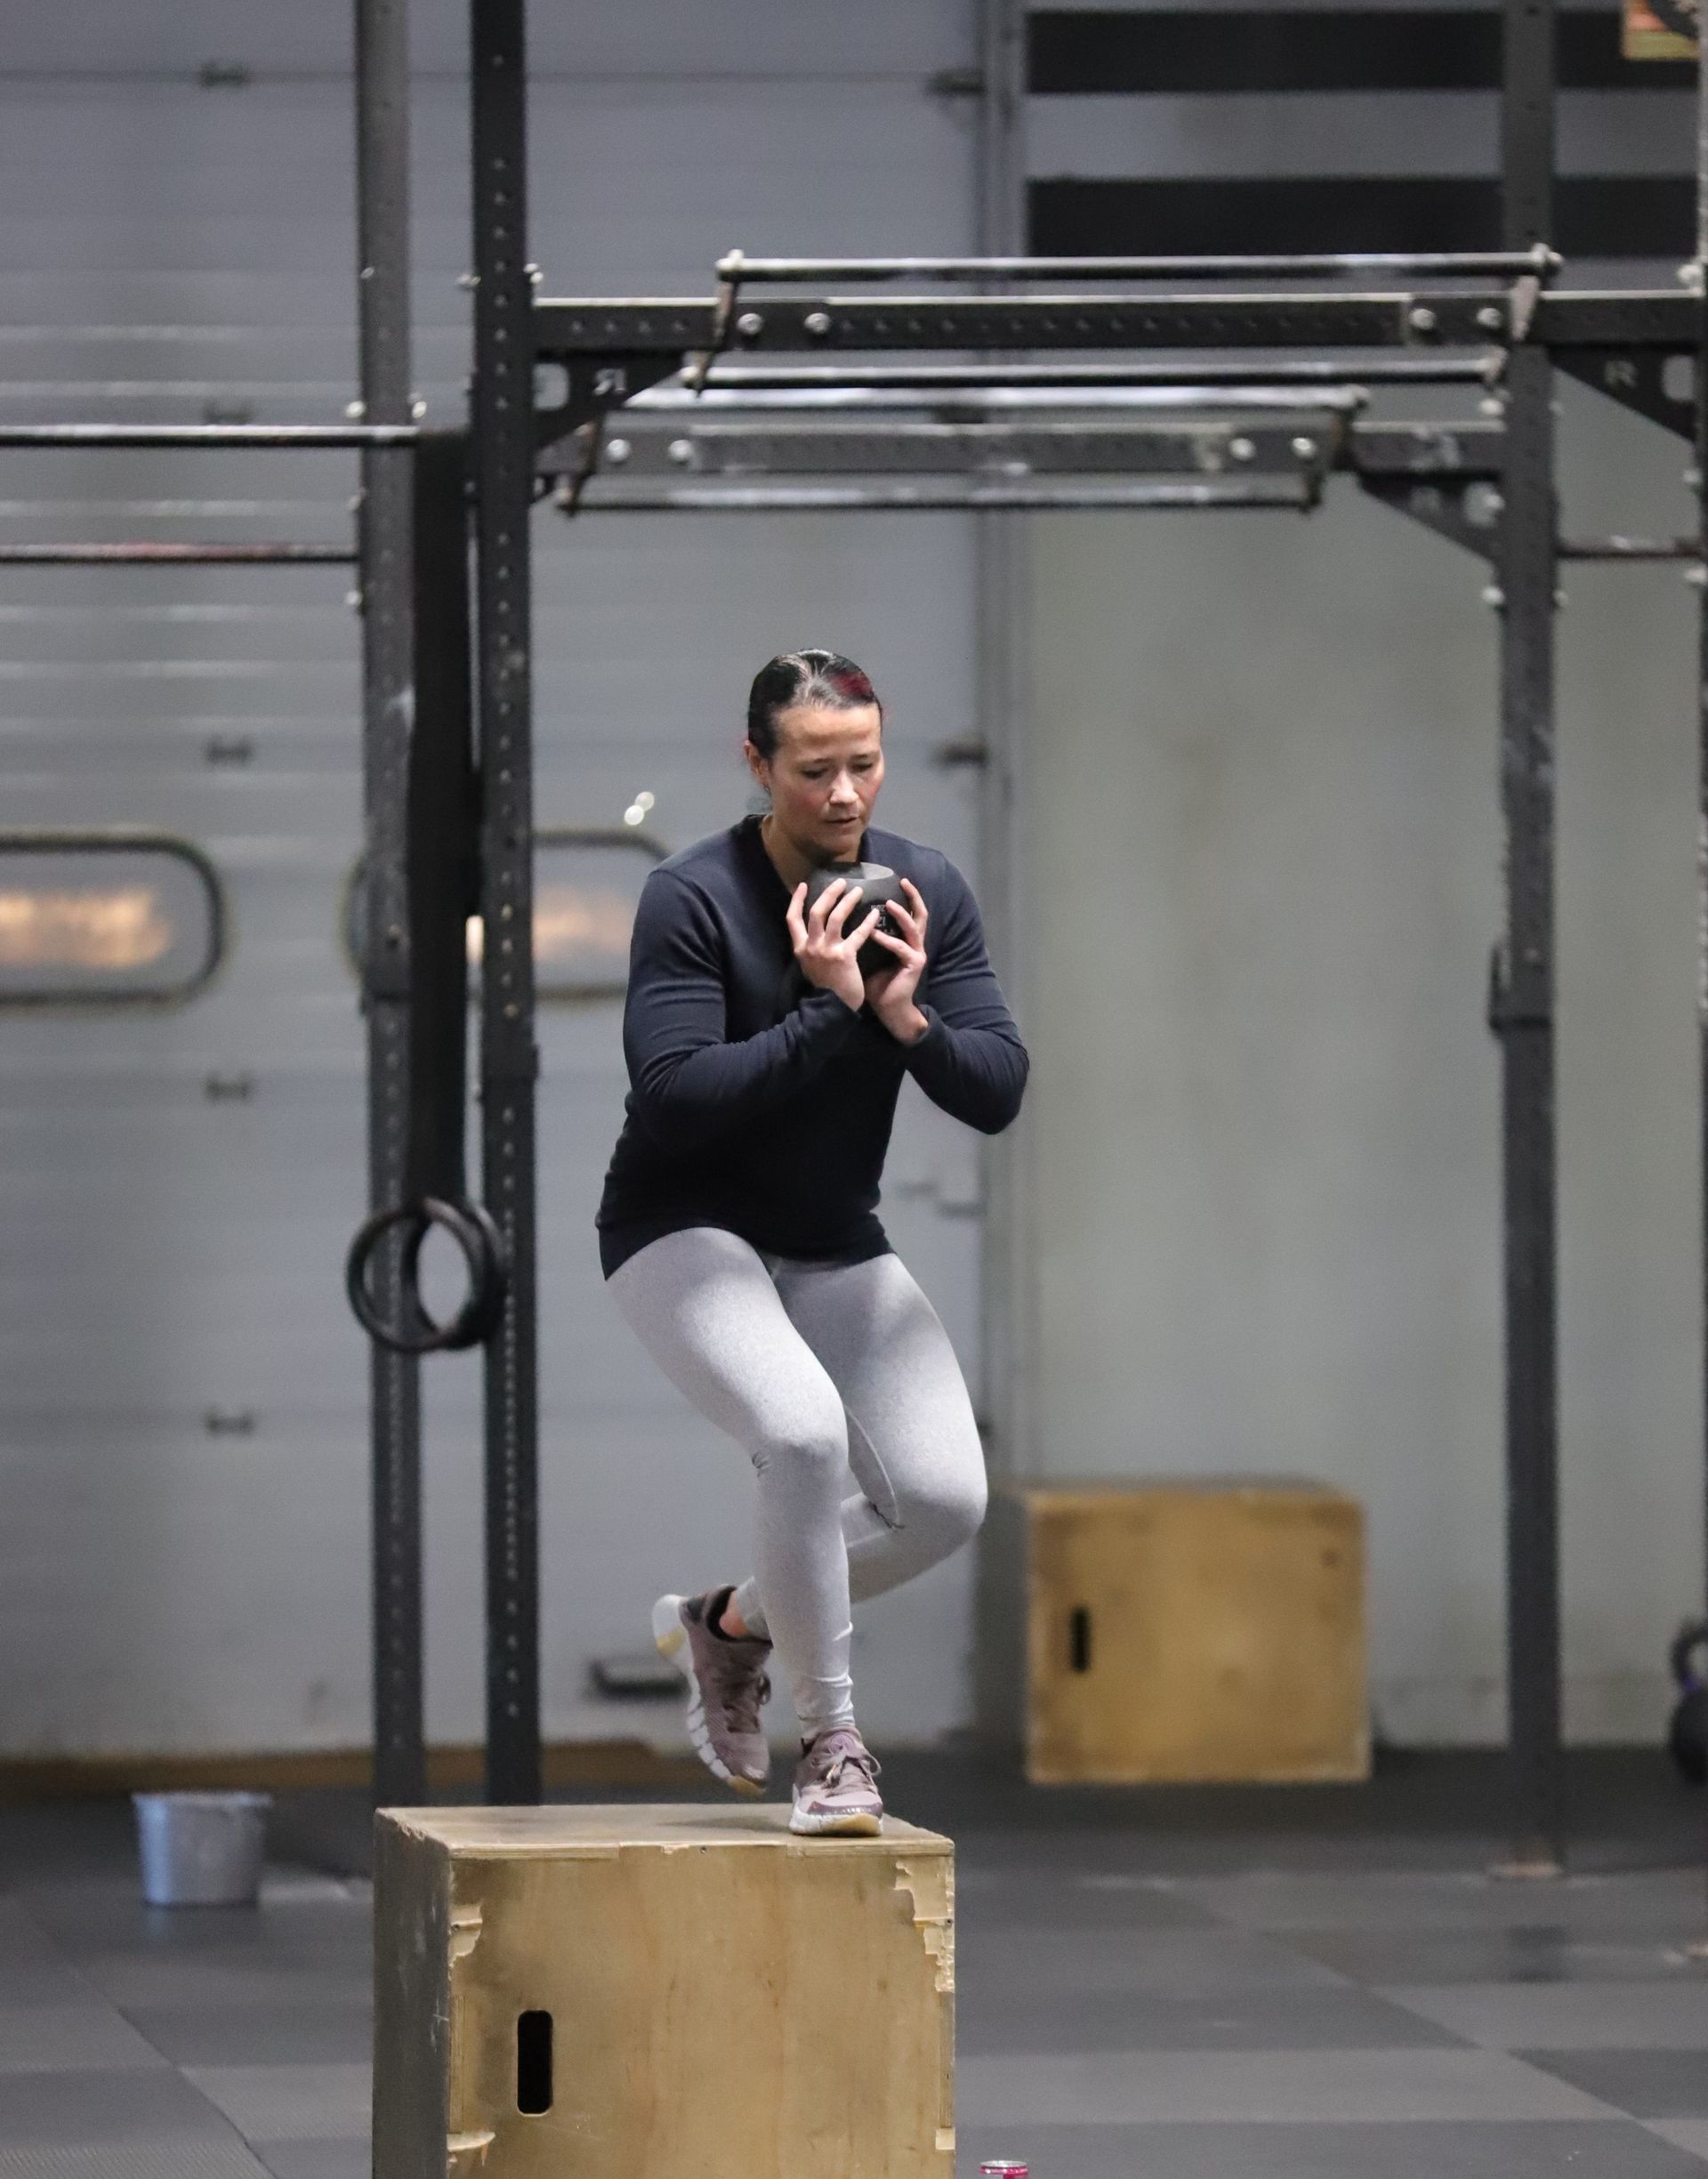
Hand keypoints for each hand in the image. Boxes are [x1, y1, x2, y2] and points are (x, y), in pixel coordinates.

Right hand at [786, 876, 881, 1013]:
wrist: (832, 1009)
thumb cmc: (825, 987)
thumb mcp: (810, 966)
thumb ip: (811, 948)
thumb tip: (816, 931)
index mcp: (800, 948)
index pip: (792, 918)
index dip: (797, 900)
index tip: (804, 885)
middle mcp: (810, 947)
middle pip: (816, 912)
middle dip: (828, 894)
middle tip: (840, 882)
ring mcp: (826, 951)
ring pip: (836, 917)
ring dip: (847, 901)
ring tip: (858, 891)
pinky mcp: (844, 957)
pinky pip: (857, 934)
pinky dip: (867, 922)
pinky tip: (875, 914)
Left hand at [863, 878, 929, 1042]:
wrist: (887, 1009)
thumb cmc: (876, 983)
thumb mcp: (868, 956)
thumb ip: (862, 939)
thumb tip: (839, 921)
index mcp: (905, 940)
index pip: (908, 913)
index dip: (905, 897)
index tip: (897, 880)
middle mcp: (914, 944)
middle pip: (920, 914)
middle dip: (914, 897)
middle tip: (904, 881)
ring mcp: (916, 953)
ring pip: (913, 927)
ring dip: (901, 914)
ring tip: (888, 903)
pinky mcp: (914, 964)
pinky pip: (899, 948)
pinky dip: (886, 939)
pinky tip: (872, 932)